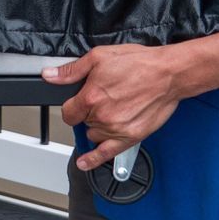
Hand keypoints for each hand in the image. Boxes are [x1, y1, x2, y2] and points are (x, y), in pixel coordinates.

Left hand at [43, 44, 189, 171]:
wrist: (168, 74)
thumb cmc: (139, 63)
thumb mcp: (100, 57)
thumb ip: (72, 71)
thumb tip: (50, 76)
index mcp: (91, 97)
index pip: (68, 112)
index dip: (72, 106)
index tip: (78, 102)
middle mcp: (102, 116)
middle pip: (82, 122)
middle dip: (88, 112)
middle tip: (104, 98)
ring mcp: (116, 129)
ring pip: (93, 135)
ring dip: (97, 126)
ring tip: (111, 111)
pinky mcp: (130, 138)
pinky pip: (106, 154)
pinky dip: (93, 160)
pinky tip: (85, 162)